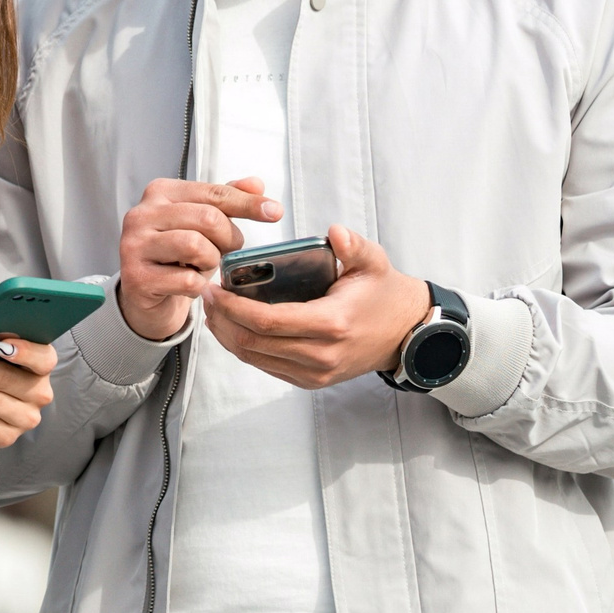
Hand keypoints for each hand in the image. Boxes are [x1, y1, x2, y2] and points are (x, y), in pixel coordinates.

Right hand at [118, 177, 282, 341]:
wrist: (144, 295)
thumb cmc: (176, 255)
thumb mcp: (201, 224)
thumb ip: (226, 201)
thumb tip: (256, 185)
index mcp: (160, 192)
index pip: (214, 193)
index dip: (248, 204)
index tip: (275, 212)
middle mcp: (141, 214)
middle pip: (208, 218)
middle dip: (228, 239)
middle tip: (225, 251)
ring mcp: (134, 245)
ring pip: (196, 246)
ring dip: (211, 262)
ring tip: (202, 266)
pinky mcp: (137, 278)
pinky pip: (186, 280)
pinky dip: (198, 285)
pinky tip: (192, 284)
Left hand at [202, 226, 430, 388]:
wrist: (406, 334)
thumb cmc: (385, 295)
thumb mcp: (374, 263)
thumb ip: (353, 246)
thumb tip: (335, 232)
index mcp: (332, 324)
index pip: (268, 321)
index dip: (234, 307)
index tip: (214, 289)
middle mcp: (320, 355)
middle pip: (253, 343)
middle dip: (222, 320)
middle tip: (206, 296)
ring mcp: (315, 372)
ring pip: (255, 359)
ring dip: (228, 336)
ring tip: (214, 311)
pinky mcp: (312, 380)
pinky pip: (267, 367)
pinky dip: (245, 348)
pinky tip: (234, 328)